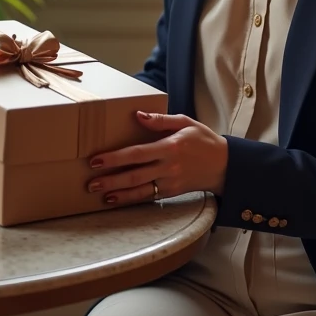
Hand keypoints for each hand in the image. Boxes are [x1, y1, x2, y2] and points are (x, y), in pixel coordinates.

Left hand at [88, 112, 227, 205]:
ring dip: (118, 193)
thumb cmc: (203, 140)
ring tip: (99, 194)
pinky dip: (131, 199)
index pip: (137, 153)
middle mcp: (168, 167)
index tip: (97, 160)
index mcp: (170, 147)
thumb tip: (137, 115)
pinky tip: (116, 200)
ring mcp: (170, 182)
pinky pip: (148, 196)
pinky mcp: (172, 192)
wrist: (224, 165)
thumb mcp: (185, 122)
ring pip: (139, 190)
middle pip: (134, 175)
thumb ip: (161, 120)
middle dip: (111, 179)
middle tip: (91, 182)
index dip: (115, 158)